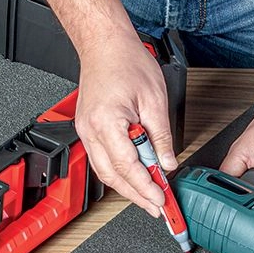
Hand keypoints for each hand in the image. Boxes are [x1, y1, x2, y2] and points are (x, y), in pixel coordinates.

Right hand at [74, 32, 176, 216]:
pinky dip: (119, 173)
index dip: (145, 187)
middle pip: (113, 176)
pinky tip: (134, 178)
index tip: (161, 200)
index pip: (127, 166)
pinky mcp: (88, 130)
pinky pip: (102, 160)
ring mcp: (85, 131)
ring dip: (127, 188)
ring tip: (149, 197)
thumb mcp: (155, 100)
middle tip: (157, 208)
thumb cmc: (126, 62)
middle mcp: (90, 130)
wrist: (105, 45)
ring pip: (105, 172)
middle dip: (136, 195)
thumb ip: (161, 136)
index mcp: (106, 122)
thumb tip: (167, 163)